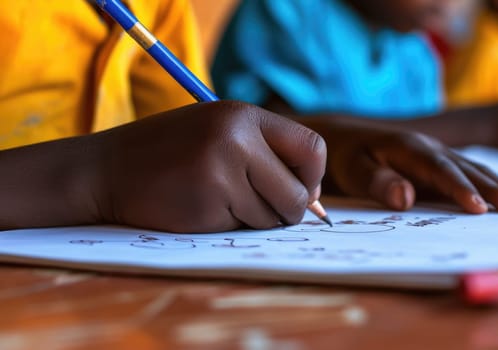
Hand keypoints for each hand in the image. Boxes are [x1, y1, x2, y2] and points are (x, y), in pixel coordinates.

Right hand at [93, 101, 325, 231]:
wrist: (105, 170)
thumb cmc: (170, 154)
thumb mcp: (218, 134)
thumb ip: (265, 156)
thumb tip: (315, 201)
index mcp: (244, 115)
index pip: (312, 148)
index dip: (313, 177)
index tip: (301, 190)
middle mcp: (237, 138)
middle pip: (299, 193)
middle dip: (289, 210)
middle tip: (264, 209)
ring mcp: (222, 170)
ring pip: (273, 217)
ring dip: (255, 219)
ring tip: (217, 198)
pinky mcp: (207, 202)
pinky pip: (244, 228)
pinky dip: (230, 226)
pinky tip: (200, 208)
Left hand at [305, 118, 497, 212]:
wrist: (344, 137)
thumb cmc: (346, 156)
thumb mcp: (351, 169)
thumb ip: (376, 182)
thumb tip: (405, 198)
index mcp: (410, 147)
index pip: (440, 169)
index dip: (460, 189)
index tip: (478, 209)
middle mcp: (431, 148)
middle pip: (468, 169)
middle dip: (495, 189)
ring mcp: (439, 154)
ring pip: (476, 170)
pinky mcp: (441, 164)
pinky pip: (472, 174)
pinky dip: (493, 185)